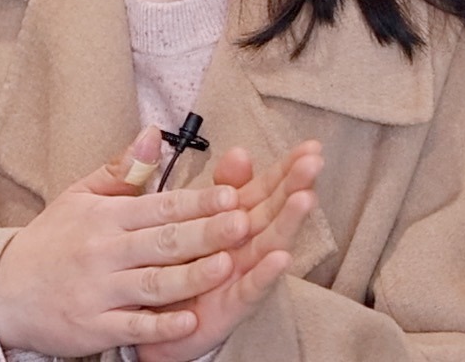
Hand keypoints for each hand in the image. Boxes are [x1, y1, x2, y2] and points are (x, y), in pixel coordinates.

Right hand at [0, 127, 252, 356]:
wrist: (3, 290)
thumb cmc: (50, 242)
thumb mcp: (79, 196)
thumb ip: (122, 170)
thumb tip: (154, 133)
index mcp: (104, 217)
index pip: (158, 206)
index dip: (196, 201)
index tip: (231, 194)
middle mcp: (103, 251)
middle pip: (162, 242)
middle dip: (205, 232)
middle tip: (243, 223)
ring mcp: (98, 290)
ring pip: (152, 283)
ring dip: (191, 276)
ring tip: (228, 267)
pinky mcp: (93, 326)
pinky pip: (132, 326)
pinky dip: (160, 325)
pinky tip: (189, 320)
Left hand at [135, 141, 322, 360]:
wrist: (149, 318)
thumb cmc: (174, 263)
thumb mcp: (190, 215)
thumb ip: (217, 186)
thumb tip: (239, 151)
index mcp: (233, 220)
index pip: (264, 189)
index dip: (286, 168)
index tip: (310, 146)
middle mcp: (244, 246)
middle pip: (273, 212)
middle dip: (295, 186)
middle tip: (315, 162)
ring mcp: (241, 275)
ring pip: (268, 245)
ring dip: (288, 223)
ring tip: (306, 198)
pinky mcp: (230, 306)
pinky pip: (250, 288)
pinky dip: (266, 274)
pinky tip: (282, 257)